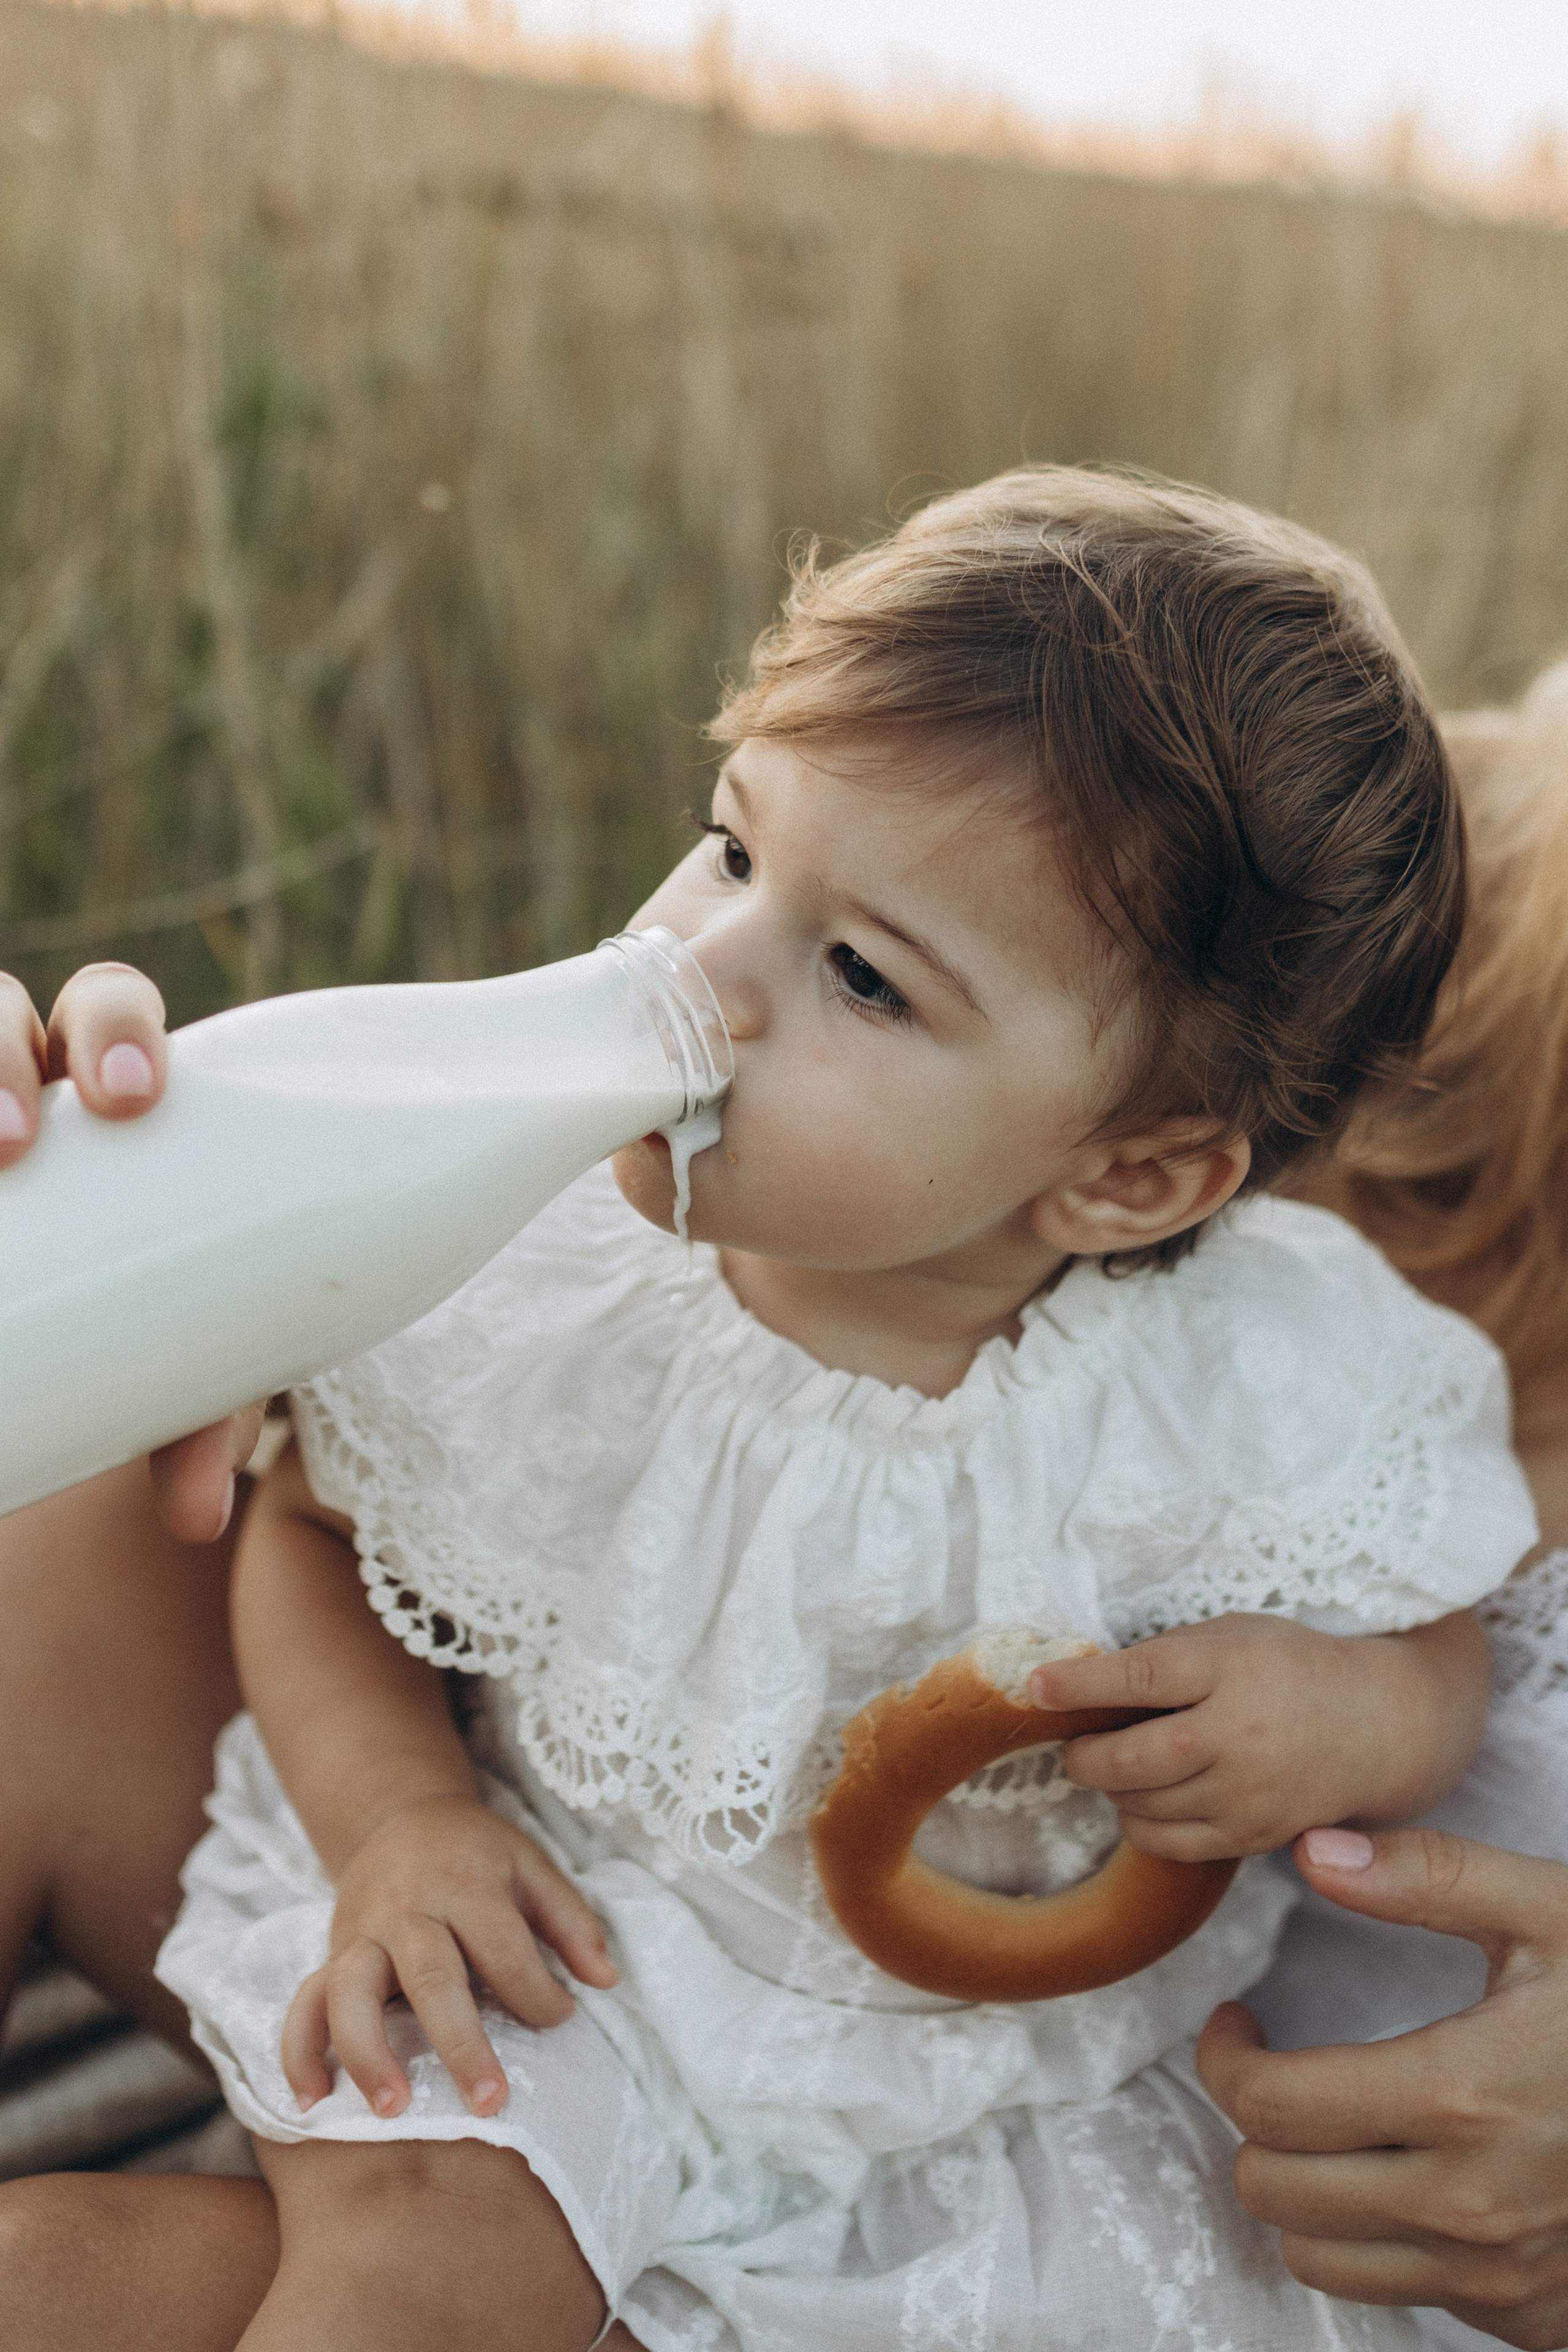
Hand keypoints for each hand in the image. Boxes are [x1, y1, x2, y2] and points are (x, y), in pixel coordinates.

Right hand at [0, 960, 258, 1541]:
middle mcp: (13, 1081)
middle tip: (10, 1141)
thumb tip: (200, 1518)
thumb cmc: (138, 1320)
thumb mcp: (172, 1361)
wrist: (70, 1340)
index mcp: (105, 1093)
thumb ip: (190, 1421)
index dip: (116, 1029)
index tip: (130, 1098)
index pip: (109, 1010)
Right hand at [282, 1794, 619, 2121]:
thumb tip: (608, 1980)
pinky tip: (311, 2101)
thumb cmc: (477, 1853)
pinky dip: (299, 2051)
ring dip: (369, 2052)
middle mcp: (409, 1910)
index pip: (504, 1948)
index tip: (563, 2018)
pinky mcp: (332, 1954)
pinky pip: (303, 2003)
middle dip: (460, 2042)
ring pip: (351, 1991)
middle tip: (489, 2102)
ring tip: (393, 2111)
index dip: (537, 1992)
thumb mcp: (531, 1865)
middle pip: (431, 1977)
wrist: (402, 1816)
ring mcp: (363, 1934)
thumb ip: (571, 1921)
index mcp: (467, 1885)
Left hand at [1028, 1613, 1478, 1860]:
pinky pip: (1167, 1843)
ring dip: (1112, 1787)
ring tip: (1119, 1763)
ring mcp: (1246, 1794)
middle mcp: (1237, 1735)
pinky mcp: (1251, 1837)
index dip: (1079, 1684)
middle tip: (1074, 1742)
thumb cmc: (1287, 1667)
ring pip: (1142, 1804)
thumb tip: (1081, 1677)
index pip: (1139, 1677)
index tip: (1034, 1685)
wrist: (1375, 1727)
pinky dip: (1140, 1822)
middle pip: (1130, 1757)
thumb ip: (1164, 1654)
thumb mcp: (1230, 1634)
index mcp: (1229, 1668)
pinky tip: (1146, 1797)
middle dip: (1083, 1753)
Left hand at [1197, 1827, 1567, 2349]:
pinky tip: (1407, 2175)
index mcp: (1461, 2096)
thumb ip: (1428, 1875)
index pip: (1271, 2104)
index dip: (1227, 2056)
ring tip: (1327, 2126)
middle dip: (1253, 2124)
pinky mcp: (1527, 2312)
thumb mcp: (1549, 1910)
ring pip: (1320, 2260)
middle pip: (1275, 2190)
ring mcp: (1501, 2271)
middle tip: (1274, 2068)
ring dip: (1303, 2192)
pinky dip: (1378, 2242)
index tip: (1237, 2022)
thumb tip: (1316, 1853)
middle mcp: (1471, 2204)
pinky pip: (1403, 2293)